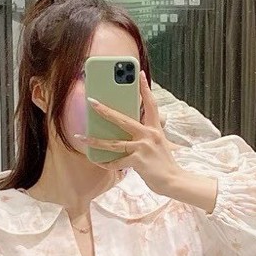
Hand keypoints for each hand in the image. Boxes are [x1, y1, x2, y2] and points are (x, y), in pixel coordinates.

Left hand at [75, 70, 184, 193]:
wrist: (174, 181)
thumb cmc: (165, 164)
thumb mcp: (162, 145)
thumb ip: (150, 136)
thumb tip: (134, 133)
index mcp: (155, 129)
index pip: (151, 105)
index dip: (145, 89)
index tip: (140, 74)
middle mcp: (149, 135)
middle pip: (123, 119)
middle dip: (105, 110)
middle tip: (92, 102)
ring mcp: (143, 147)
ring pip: (114, 143)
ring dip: (95, 141)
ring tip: (81, 138)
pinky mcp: (138, 161)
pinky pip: (118, 162)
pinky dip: (107, 164)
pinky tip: (98, 162)